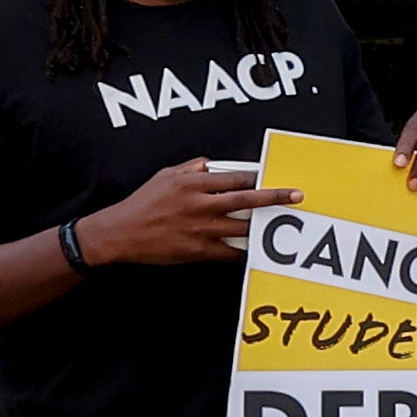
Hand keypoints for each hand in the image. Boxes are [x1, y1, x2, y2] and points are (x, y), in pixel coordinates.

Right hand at [84, 157, 292, 267]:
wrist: (119, 233)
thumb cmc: (142, 203)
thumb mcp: (165, 176)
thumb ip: (192, 168)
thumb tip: (212, 164)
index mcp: (193, 183)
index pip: (235, 177)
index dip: (258, 177)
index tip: (274, 176)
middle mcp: (200, 204)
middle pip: (246, 199)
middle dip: (274, 197)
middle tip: (296, 196)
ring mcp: (201, 228)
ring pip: (243, 227)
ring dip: (265, 227)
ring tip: (285, 226)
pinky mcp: (198, 250)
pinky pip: (230, 252)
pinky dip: (244, 252)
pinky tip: (258, 252)